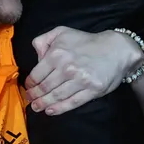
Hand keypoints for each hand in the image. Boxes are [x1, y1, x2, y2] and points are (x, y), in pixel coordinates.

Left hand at [25, 26, 141, 115]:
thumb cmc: (86, 42)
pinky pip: (71, 102)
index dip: (30, 84)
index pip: (37, 74)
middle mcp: (67, 68)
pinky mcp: (91, 90)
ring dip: (43, 104)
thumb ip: (44, 40)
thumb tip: (36, 56)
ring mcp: (80, 80)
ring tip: (37, 107)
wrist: (115, 49)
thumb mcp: (62, 32)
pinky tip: (51, 111)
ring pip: (56, 96)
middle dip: (34, 96)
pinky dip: (59, 109)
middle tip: (30, 100)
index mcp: (57, 54)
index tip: (28, 88)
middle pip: (45, 87)